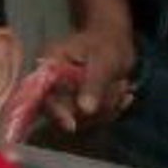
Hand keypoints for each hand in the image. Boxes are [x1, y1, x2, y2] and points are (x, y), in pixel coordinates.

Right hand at [42, 13, 136, 134]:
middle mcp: (51, 82)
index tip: (71, 126)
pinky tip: (123, 96)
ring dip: (107, 109)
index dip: (55, 111)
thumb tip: (85, 109)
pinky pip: (91, 120)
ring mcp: (63, 96)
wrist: (115, 41)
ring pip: (81, 119)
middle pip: (62, 112)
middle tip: (119, 88)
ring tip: (122, 85)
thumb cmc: (107, 42)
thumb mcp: (104, 60)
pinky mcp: (75, 105)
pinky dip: (110, 111)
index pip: (43, 94)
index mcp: (49, 64)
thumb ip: (94, 83)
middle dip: (95, 108)